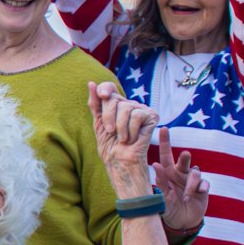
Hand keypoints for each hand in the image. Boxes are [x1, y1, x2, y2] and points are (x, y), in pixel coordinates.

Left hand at [89, 81, 158, 196]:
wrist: (121, 162)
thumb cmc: (110, 146)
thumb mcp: (99, 123)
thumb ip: (95, 104)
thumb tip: (91, 82)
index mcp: (115, 105)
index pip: (109, 87)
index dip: (105, 89)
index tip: (102, 95)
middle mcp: (128, 104)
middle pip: (114, 98)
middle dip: (108, 116)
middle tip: (110, 131)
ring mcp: (140, 109)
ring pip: (126, 107)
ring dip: (120, 126)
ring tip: (122, 138)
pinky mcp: (152, 116)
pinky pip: (137, 115)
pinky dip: (131, 130)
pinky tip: (133, 138)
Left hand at [151, 127, 209, 229]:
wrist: (182, 222)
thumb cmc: (168, 208)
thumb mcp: (162, 197)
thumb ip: (160, 182)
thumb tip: (156, 165)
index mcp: (168, 173)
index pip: (165, 155)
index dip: (165, 141)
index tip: (163, 128)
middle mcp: (180, 174)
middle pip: (183, 160)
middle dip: (184, 157)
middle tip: (184, 154)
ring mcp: (192, 181)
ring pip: (195, 173)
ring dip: (190, 184)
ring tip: (185, 196)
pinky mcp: (203, 189)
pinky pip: (204, 184)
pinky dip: (201, 188)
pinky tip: (198, 193)